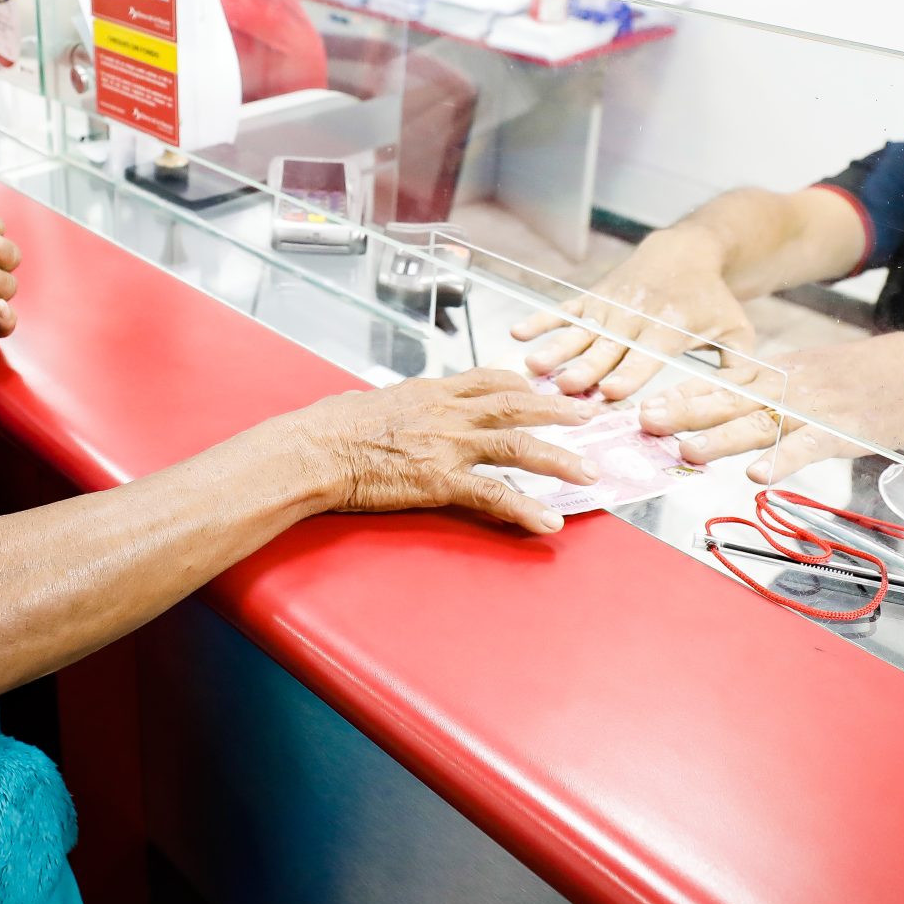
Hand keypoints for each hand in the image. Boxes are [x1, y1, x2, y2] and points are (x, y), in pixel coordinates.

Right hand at [290, 368, 602, 534]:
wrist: (313, 449)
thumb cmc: (327, 428)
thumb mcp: (365, 402)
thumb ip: (386, 404)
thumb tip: (373, 405)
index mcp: (430, 391)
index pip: (488, 380)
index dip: (521, 385)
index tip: (542, 388)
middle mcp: (447, 412)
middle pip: (517, 404)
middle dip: (558, 409)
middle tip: (589, 416)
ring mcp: (448, 444)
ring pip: (518, 444)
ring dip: (559, 458)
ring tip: (588, 473)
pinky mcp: (440, 479)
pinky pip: (494, 494)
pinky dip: (525, 508)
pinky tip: (549, 522)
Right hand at [509, 225, 757, 399]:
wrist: (686, 251)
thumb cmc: (712, 300)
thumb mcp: (736, 331)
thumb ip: (739, 369)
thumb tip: (743, 406)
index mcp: (669, 329)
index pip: (647, 356)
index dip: (629, 374)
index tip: (610, 393)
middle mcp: (636, 317)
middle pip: (607, 347)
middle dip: (585, 367)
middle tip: (563, 387)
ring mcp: (611, 306)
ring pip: (580, 331)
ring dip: (555, 348)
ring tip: (532, 365)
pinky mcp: (594, 297)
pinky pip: (565, 309)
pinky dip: (541, 319)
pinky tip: (518, 332)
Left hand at [638, 332, 903, 483]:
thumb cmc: (852, 377)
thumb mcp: (800, 376)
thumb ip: (762, 393)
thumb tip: (716, 409)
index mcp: (772, 377)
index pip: (718, 385)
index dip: (680, 396)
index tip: (641, 406)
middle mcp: (784, 389)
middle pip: (728, 401)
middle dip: (684, 412)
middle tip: (645, 422)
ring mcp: (812, 409)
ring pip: (760, 424)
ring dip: (722, 438)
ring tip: (687, 450)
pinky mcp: (841, 430)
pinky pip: (807, 447)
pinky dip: (783, 460)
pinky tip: (759, 474)